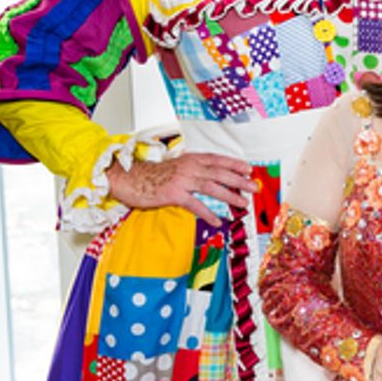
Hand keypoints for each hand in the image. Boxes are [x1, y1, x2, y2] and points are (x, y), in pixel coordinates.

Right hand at [106, 152, 253, 226]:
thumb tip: (211, 178)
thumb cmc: (151, 175)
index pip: (218, 159)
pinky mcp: (173, 194)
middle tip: (254, 188)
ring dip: (230, 196)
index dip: (234, 164)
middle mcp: (189, 167)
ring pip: (212, 187)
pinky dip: (207, 214)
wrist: (128, 178)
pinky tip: (217, 221)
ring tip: (243, 204)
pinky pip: (195, 205)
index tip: (249, 170)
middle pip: (220, 173)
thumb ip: (193, 170)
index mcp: (190, 159)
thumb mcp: (176, 167)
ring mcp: (181, 180)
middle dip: (239, 180)